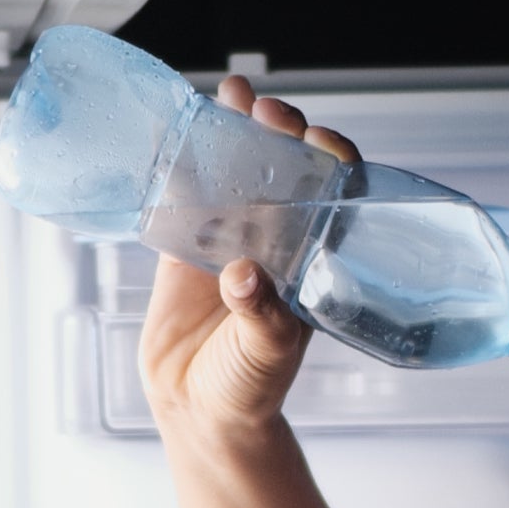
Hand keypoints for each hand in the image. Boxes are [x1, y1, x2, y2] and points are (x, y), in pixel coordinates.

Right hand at [138, 79, 360, 441]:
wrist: (198, 412)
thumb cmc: (251, 387)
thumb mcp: (267, 352)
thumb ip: (261, 315)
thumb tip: (244, 276)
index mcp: (311, 258)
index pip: (332, 194)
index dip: (330, 158)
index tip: (318, 138)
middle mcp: (276, 240)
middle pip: (284, 169)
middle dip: (279, 132)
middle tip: (265, 111)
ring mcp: (230, 238)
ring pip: (236, 172)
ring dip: (232, 133)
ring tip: (227, 95)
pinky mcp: (185, 247)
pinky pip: (185, 195)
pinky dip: (181, 163)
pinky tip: (176, 131)